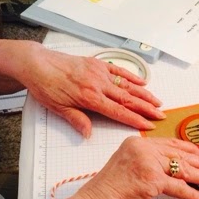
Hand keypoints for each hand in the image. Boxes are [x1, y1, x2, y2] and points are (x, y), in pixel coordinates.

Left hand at [24, 46, 164, 137]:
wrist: (37, 63)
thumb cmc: (45, 86)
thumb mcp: (58, 108)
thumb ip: (76, 120)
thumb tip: (88, 134)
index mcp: (89, 98)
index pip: (118, 112)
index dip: (135, 119)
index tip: (148, 125)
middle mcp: (98, 84)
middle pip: (128, 99)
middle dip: (146, 108)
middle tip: (161, 115)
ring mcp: (99, 72)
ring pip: (127, 85)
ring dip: (144, 94)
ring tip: (157, 102)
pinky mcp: (97, 64)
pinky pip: (119, 70)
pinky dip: (132, 76)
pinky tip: (143, 82)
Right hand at [76, 137, 198, 198]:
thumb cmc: (109, 192)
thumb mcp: (128, 168)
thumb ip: (147, 163)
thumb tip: (172, 170)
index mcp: (135, 143)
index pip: (169, 143)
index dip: (189, 150)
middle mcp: (141, 148)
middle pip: (178, 155)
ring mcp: (146, 162)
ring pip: (181, 169)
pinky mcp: (151, 179)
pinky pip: (178, 186)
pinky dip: (191, 192)